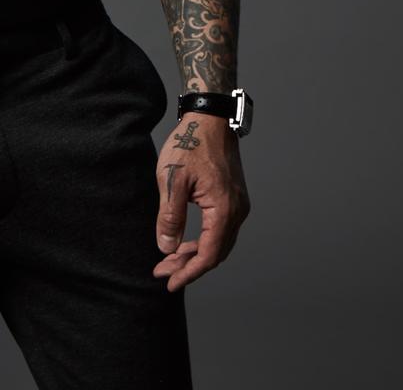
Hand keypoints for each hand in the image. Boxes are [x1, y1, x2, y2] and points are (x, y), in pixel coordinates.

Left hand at [153, 112, 250, 291]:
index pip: (208, 255)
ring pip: (219, 242)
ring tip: (170, 260)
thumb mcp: (172, 180)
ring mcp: (238, 204)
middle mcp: (237, 211)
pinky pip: (221, 229)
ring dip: (195, 254)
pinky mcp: (234, 198)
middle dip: (189, 266)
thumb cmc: (190, 143)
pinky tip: (186, 242)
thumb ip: (170, 217)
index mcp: (224, 209)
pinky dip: (203, 240)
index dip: (189, 273)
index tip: (170, 283)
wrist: (210, 118)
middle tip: (164, 273)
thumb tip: (167, 249)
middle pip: (215, 253)